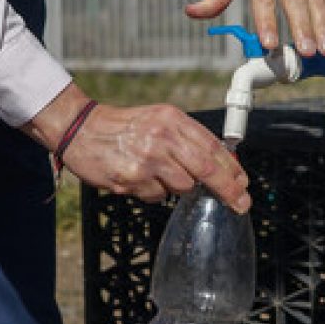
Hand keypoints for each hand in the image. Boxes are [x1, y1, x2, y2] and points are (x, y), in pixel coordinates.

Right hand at [23, 86, 251, 212]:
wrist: (80, 129)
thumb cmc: (123, 127)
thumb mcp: (159, 120)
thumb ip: (187, 139)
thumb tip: (221, 165)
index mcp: (172, 119)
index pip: (212, 147)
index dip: (232, 170)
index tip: (243, 184)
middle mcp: (162, 137)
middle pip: (207, 170)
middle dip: (228, 190)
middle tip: (240, 204)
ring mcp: (147, 159)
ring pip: (183, 187)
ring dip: (177, 187)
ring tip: (157, 173)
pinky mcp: (132, 179)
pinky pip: (157, 196)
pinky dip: (154, 192)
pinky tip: (139, 178)